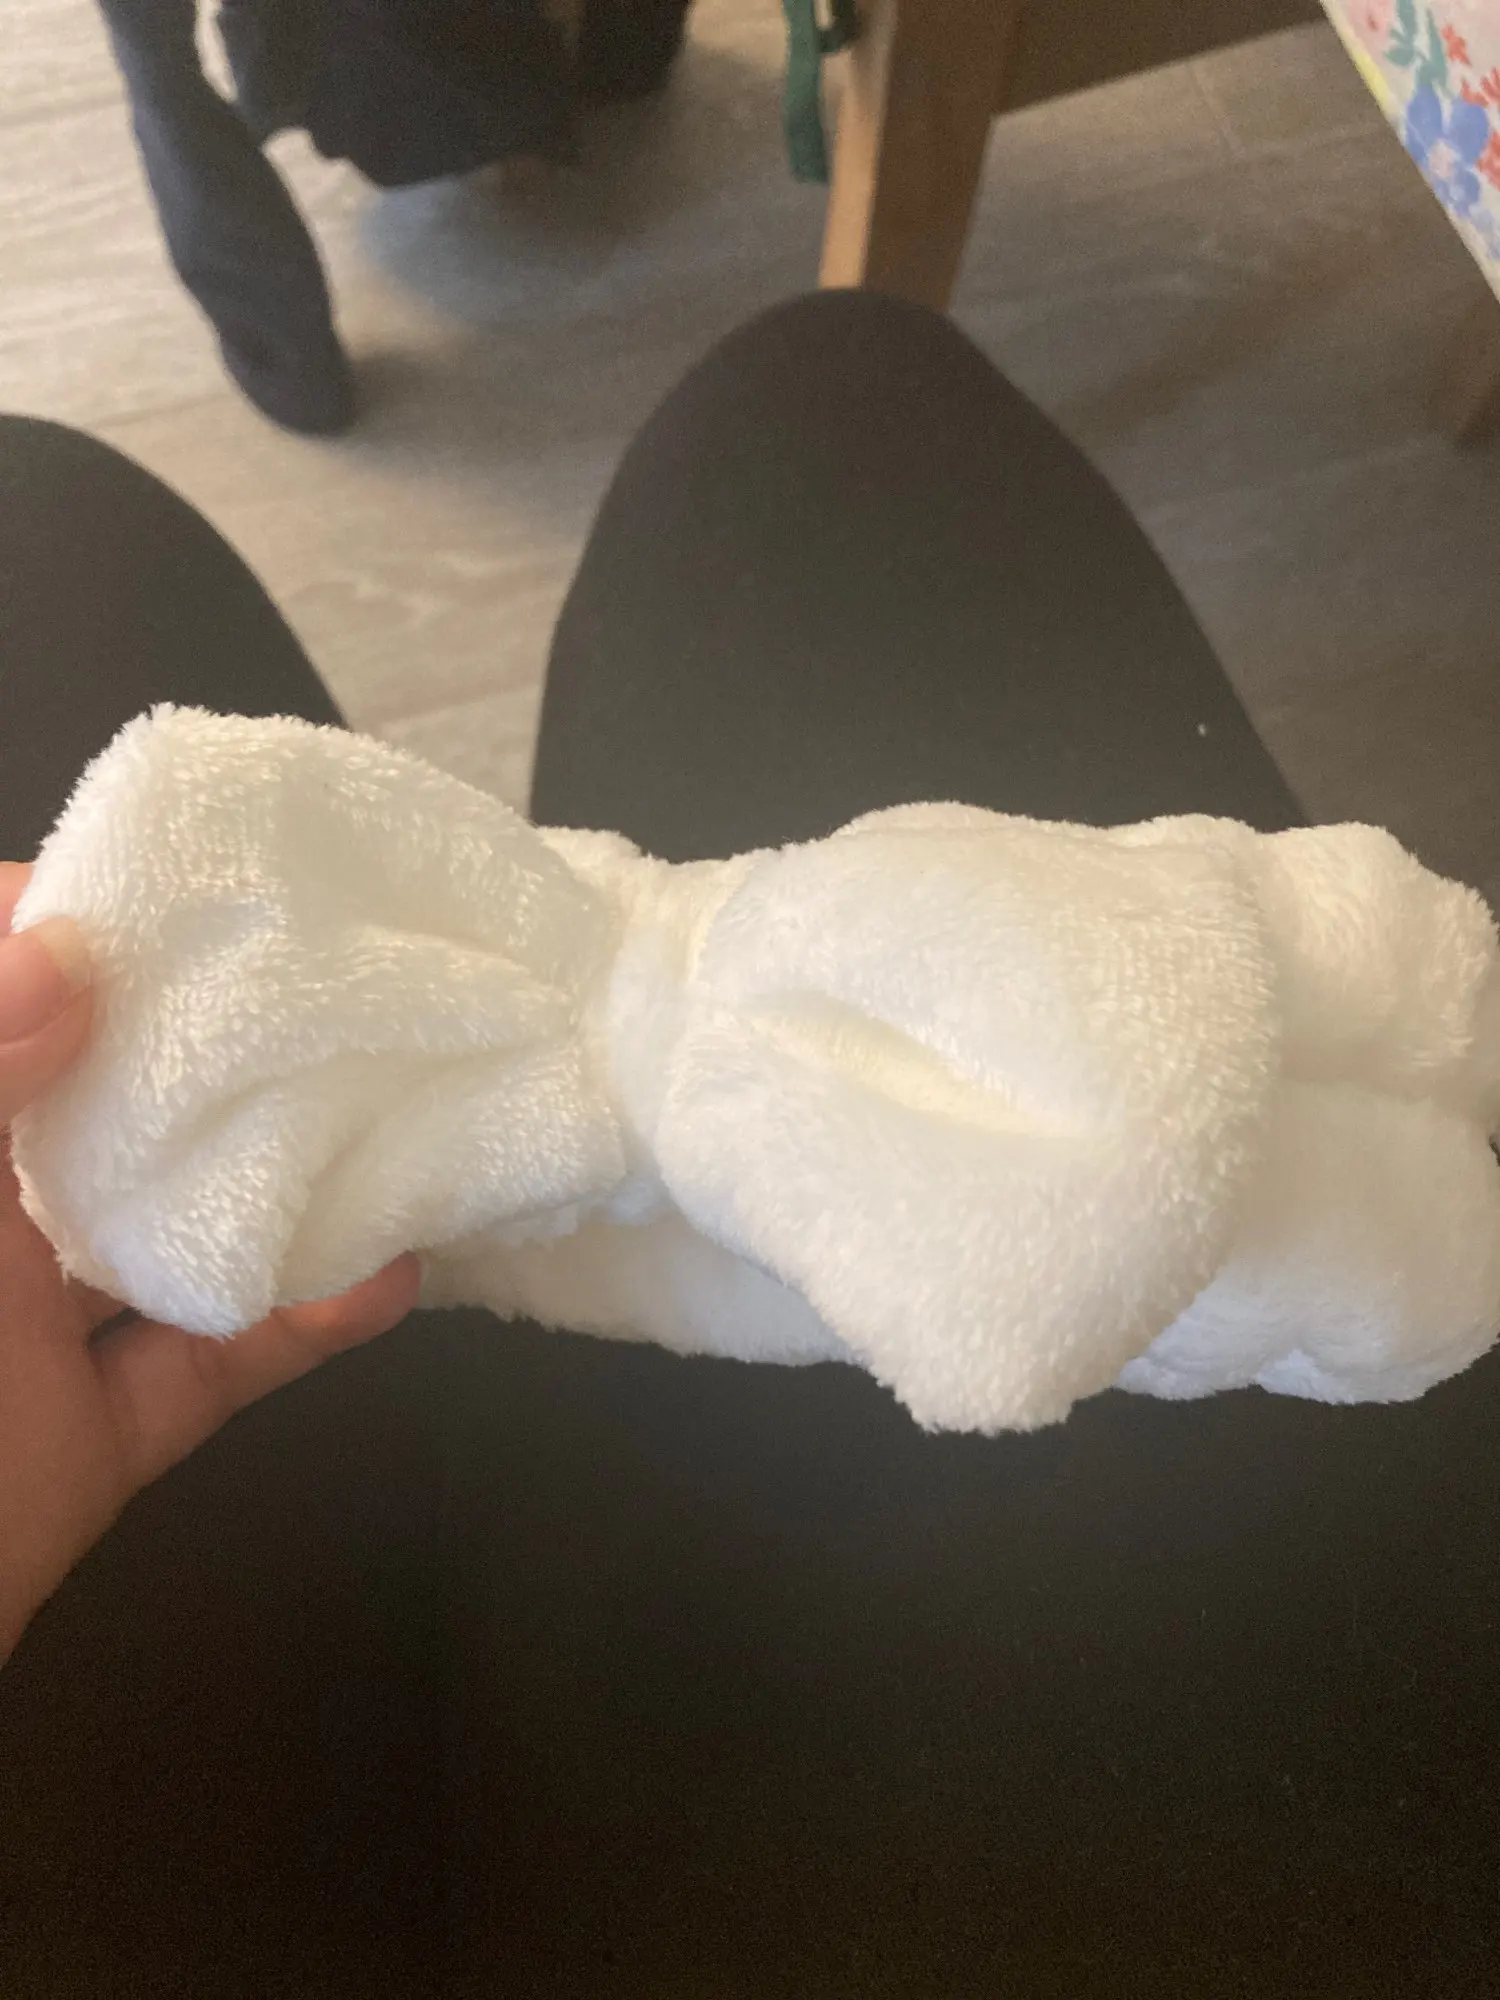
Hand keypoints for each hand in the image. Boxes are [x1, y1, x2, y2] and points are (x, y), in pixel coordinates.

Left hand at [0, 863, 419, 1660]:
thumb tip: (60, 944)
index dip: (61, 928)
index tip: (176, 885)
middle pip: (87, 1106)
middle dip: (194, 1045)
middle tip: (312, 978)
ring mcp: (23, 1335)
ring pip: (159, 1228)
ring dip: (267, 1181)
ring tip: (376, 1104)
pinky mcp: (94, 1433)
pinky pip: (209, 1364)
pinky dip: (299, 1327)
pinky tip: (388, 1277)